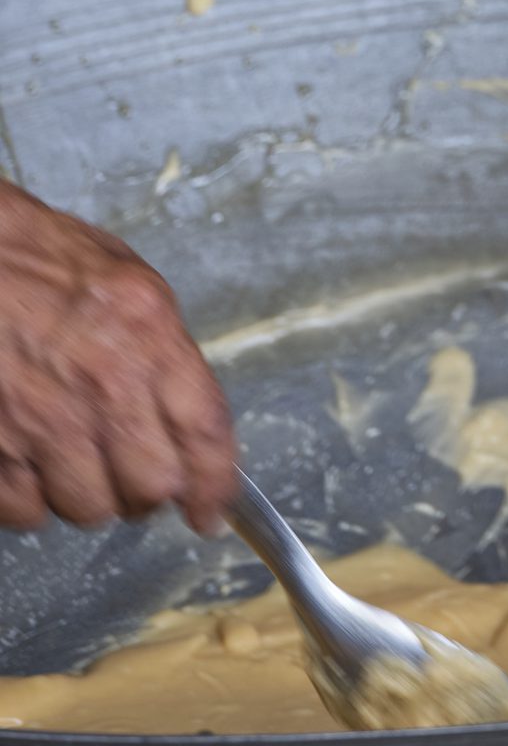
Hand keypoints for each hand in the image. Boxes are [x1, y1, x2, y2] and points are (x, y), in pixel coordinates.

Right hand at [0, 185, 234, 534]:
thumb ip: (164, 351)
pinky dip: (33, 500)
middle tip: (135, 471)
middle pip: (152, 486)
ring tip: (77, 456)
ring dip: (89, 494)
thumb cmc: (43, 260)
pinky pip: (28, 512)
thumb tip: (188, 421)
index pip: (205, 430)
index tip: (211, 508)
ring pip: (90, 508)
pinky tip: (32, 462)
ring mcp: (44, 420)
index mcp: (149, 333)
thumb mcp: (130, 282)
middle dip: (149, 490)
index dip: (215, 483)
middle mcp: (104, 383)